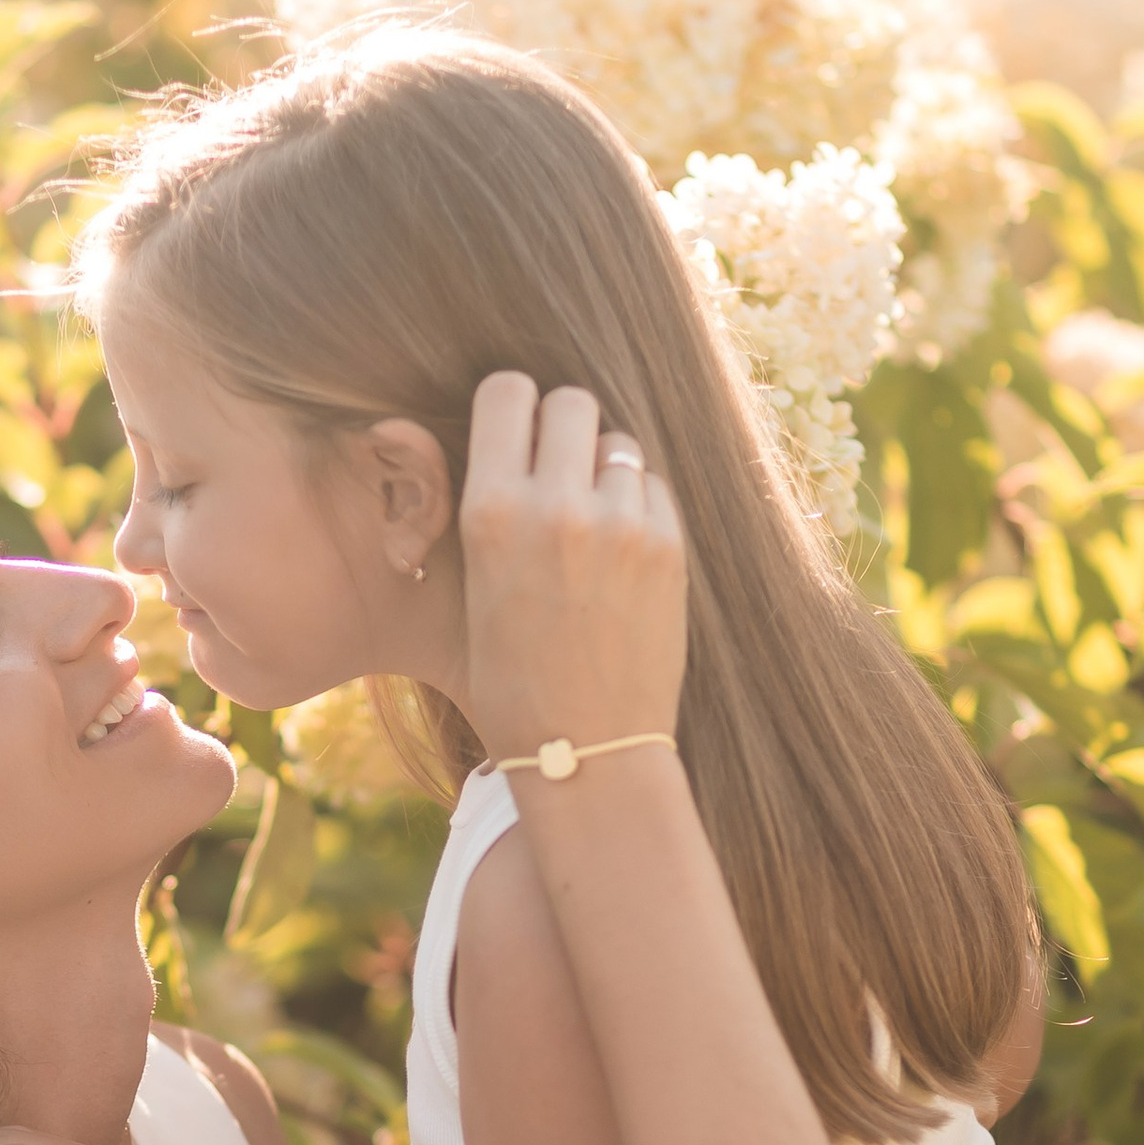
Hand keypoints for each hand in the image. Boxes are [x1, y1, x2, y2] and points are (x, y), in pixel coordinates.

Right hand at [457, 373, 687, 772]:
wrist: (584, 753)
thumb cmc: (513, 682)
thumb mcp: (475, 588)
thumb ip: (494, 509)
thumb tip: (515, 443)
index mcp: (490, 513)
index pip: (507, 391)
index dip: (513, 406)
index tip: (517, 435)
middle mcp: (555, 505)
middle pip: (571, 401)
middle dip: (563, 427)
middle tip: (559, 473)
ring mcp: (620, 524)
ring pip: (618, 443)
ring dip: (605, 468)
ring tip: (593, 526)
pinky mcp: (668, 547)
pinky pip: (653, 487)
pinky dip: (640, 506)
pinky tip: (623, 557)